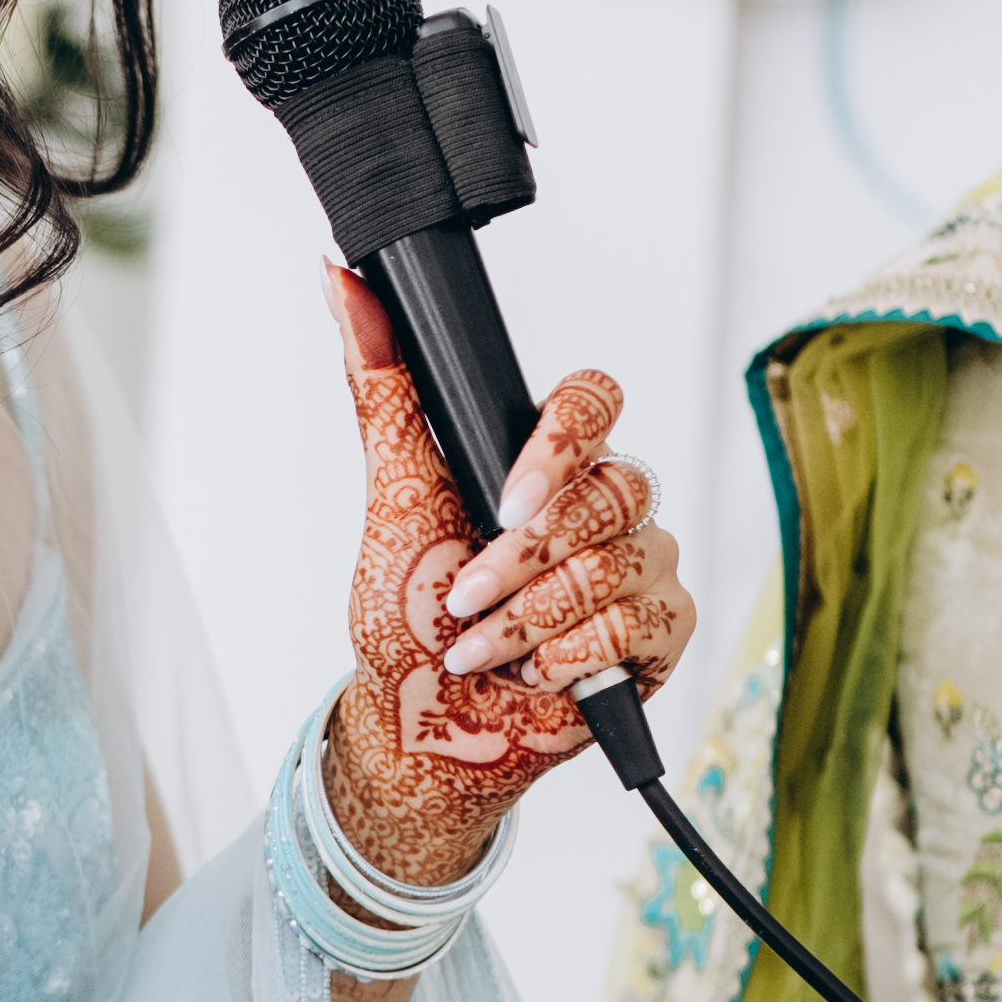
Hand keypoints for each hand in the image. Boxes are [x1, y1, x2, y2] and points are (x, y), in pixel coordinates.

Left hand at [321, 270, 694, 893]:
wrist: (421, 720)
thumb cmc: (405, 609)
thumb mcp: (392, 491)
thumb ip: (380, 382)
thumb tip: (340, 280)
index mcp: (549, 460)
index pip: (596, 400)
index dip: (563, 443)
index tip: (503, 500)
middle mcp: (606, 504)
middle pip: (614, 490)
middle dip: (523, 558)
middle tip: (465, 595)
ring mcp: (641, 565)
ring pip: (622, 562)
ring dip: (532, 616)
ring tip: (484, 645)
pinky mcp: (661, 633)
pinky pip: (640, 624)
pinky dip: (569, 656)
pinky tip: (536, 672)